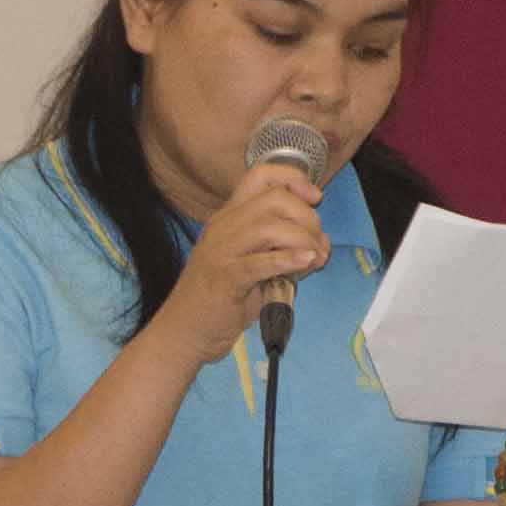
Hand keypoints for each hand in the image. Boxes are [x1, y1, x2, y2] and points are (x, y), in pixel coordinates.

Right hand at [164, 167, 334, 361]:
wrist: (185, 331)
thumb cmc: (220, 298)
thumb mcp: (251, 262)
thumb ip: (282, 248)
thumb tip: (320, 243)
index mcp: (229, 216)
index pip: (261, 175)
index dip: (294, 179)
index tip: (315, 198)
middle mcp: (224, 226)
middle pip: (275, 199)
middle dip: (308, 217)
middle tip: (317, 243)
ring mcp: (222, 251)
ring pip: (271, 227)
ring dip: (303, 240)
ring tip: (314, 259)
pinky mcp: (226, 279)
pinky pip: (261, 262)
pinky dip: (289, 259)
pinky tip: (306, 263)